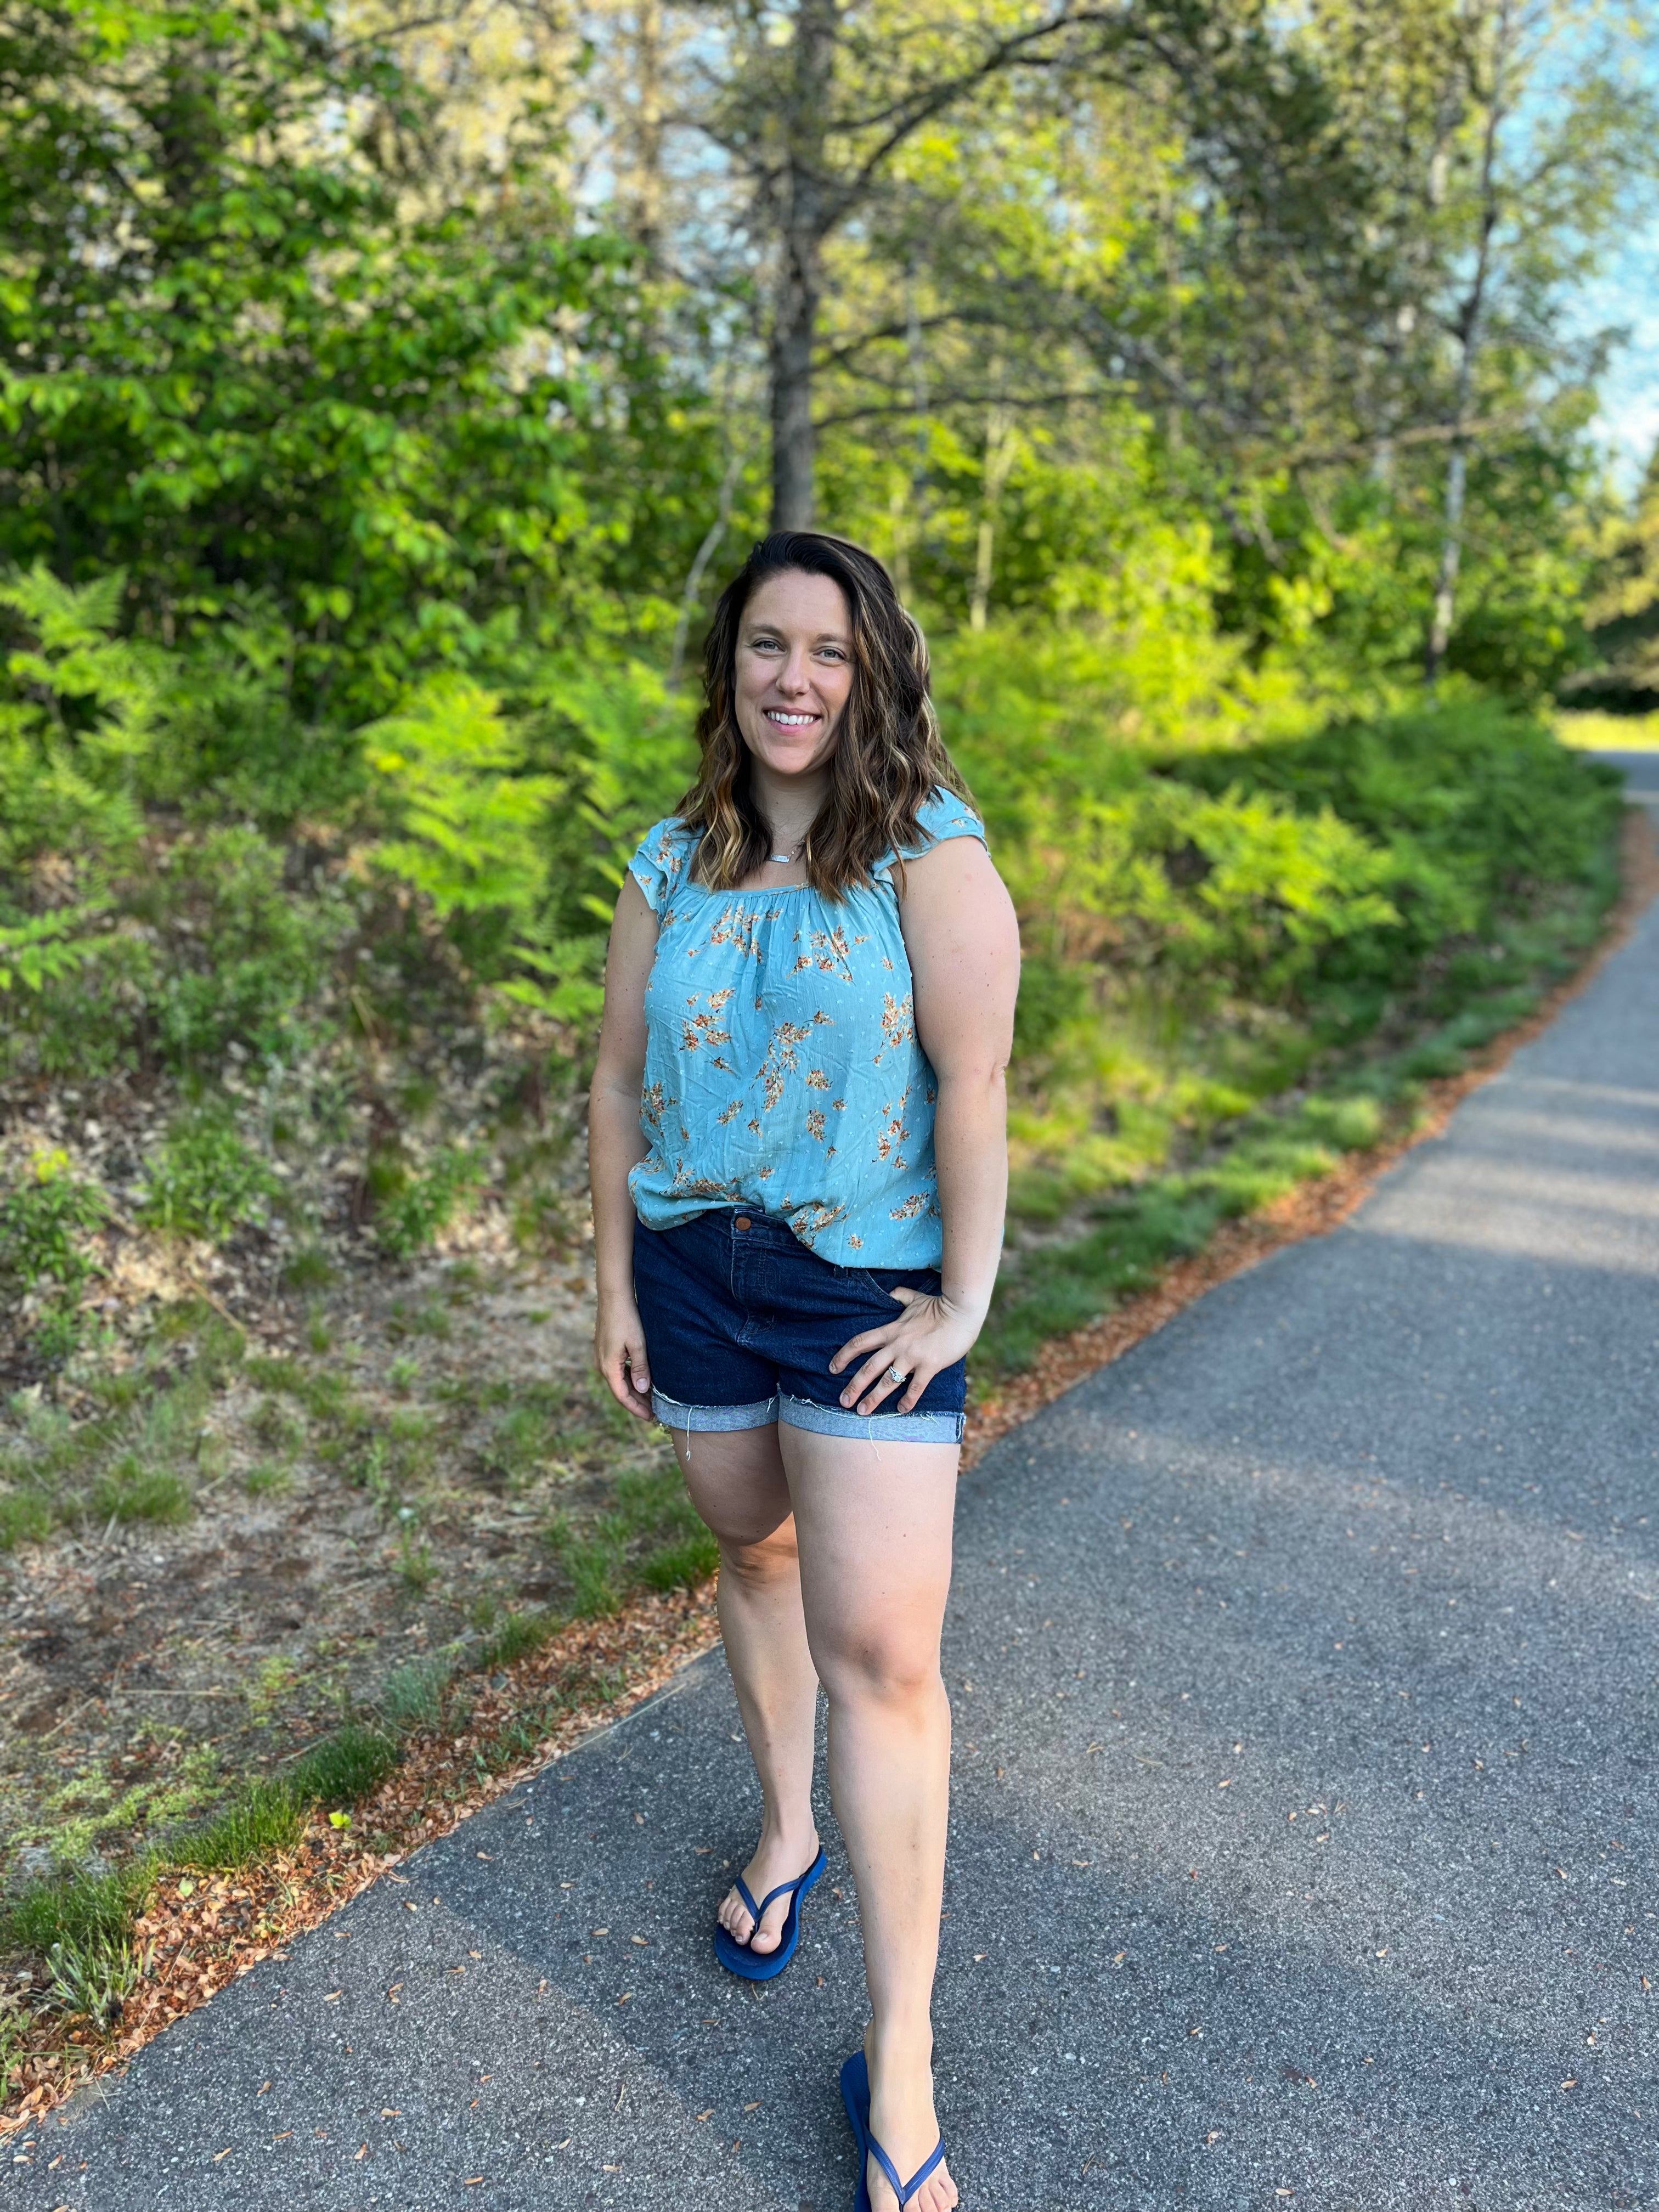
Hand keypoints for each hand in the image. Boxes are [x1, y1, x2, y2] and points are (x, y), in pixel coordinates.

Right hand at [595, 1293, 653, 1419]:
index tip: (651, 1417)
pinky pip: (618, 1371)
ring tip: (653, 1398)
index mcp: (608, 1367)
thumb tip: (642, 1391)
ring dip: (635, 1391)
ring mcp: (602, 1357)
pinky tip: (643, 1380)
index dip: (637, 1409)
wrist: (613, 1296)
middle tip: (656, 1411)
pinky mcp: (605, 1350)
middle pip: (621, 1391)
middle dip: (638, 1402)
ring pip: (620, 1381)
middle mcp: (602, 1365)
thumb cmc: (627, 1318)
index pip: (622, 1396)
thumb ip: (640, 1368)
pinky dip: (631, 1379)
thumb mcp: (637, 1345)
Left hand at [829, 1284, 981, 1415]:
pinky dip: (908, 1400)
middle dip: (853, 1386)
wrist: (961, 1310)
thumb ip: (901, 1295)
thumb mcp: (915, 1298)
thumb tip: (892, 1292)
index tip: (832, 1368)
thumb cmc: (939, 1305)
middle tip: (843, 1401)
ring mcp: (913, 1356)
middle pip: (869, 1368)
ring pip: (887, 1381)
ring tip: (862, 1411)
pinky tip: (902, 1410)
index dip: (843, 1356)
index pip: (860, 1342)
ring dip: (873, 1398)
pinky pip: (915, 1387)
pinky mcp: (930, 1365)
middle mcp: (897, 1345)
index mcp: (891, 1330)